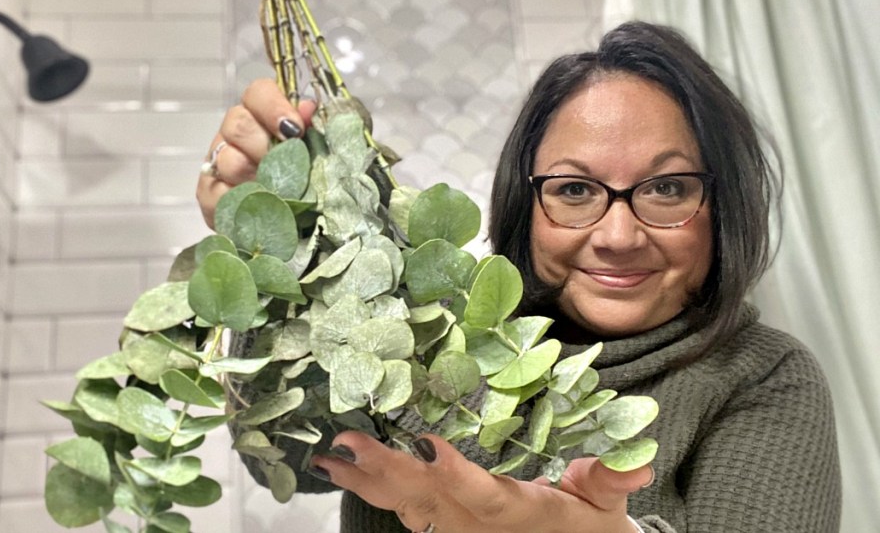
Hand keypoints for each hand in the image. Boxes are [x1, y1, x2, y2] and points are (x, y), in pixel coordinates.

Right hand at [196, 78, 316, 228]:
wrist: (286, 225)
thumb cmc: (301, 180)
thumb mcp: (313, 154)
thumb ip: (311, 129)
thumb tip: (308, 108)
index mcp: (260, 115)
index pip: (257, 92)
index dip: (274, 107)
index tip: (296, 130)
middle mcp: (234, 133)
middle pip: (238, 123)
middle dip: (264, 146)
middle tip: (284, 167)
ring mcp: (217, 162)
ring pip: (229, 160)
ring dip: (255, 177)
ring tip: (276, 192)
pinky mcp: (208, 192)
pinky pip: (219, 193)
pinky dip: (242, 200)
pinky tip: (259, 206)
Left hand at [311, 431, 651, 532]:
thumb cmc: (587, 525)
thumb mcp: (605, 506)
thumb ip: (611, 482)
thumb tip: (637, 463)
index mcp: (518, 512)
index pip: (483, 495)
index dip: (455, 474)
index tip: (426, 446)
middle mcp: (479, 525)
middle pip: (428, 500)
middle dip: (386, 471)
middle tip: (346, 444)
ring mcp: (456, 529)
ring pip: (407, 507)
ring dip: (368, 481)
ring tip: (331, 457)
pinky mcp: (444, 527)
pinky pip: (405, 512)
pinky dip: (374, 491)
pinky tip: (345, 471)